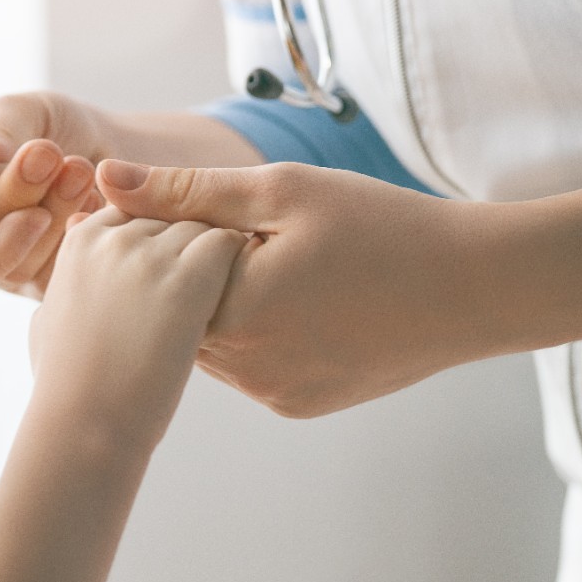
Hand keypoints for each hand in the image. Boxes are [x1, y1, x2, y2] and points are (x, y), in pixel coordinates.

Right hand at [0, 92, 117, 286]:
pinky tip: (94, 199)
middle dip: (14, 193)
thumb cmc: (52, 123)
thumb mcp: (21, 112)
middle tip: (47, 152)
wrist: (108, 148)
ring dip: (50, 213)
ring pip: (13, 262)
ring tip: (80, 167)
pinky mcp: (41, 283)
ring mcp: (0, 263)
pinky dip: (74, 237)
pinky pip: (51, 278)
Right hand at [28, 206, 251, 446]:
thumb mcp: (47, 321)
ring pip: (204, 225)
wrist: (84, 425)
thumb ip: (63, 285)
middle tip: (201, 285)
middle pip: (172, 212)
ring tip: (225, 292)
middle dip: (189, 244)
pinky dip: (240, 265)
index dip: (158, 239)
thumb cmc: (66, 386)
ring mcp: (150, 256)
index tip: (167, 277)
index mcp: (82, 238)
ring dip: (217, 256)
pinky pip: (228, 245)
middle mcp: (115, 236)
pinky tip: (239, 298)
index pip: (137, 207)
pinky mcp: (187, 280)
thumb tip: (58, 282)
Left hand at [93, 159, 501, 417]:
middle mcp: (246, 368)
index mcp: (233, 312)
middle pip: (181, 313)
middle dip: (193, 272)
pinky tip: (303, 295)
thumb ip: (186, 190)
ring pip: (214, 341)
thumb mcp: (281, 191)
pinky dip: (260, 330)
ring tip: (278, 259)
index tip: (200, 205)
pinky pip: (254, 364)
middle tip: (245, 228)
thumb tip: (105, 178)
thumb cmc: (382, 226)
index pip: (157, 276)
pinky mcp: (302, 403)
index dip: (168, 233)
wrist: (475, 288)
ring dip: (225, 302)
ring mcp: (275, 393)